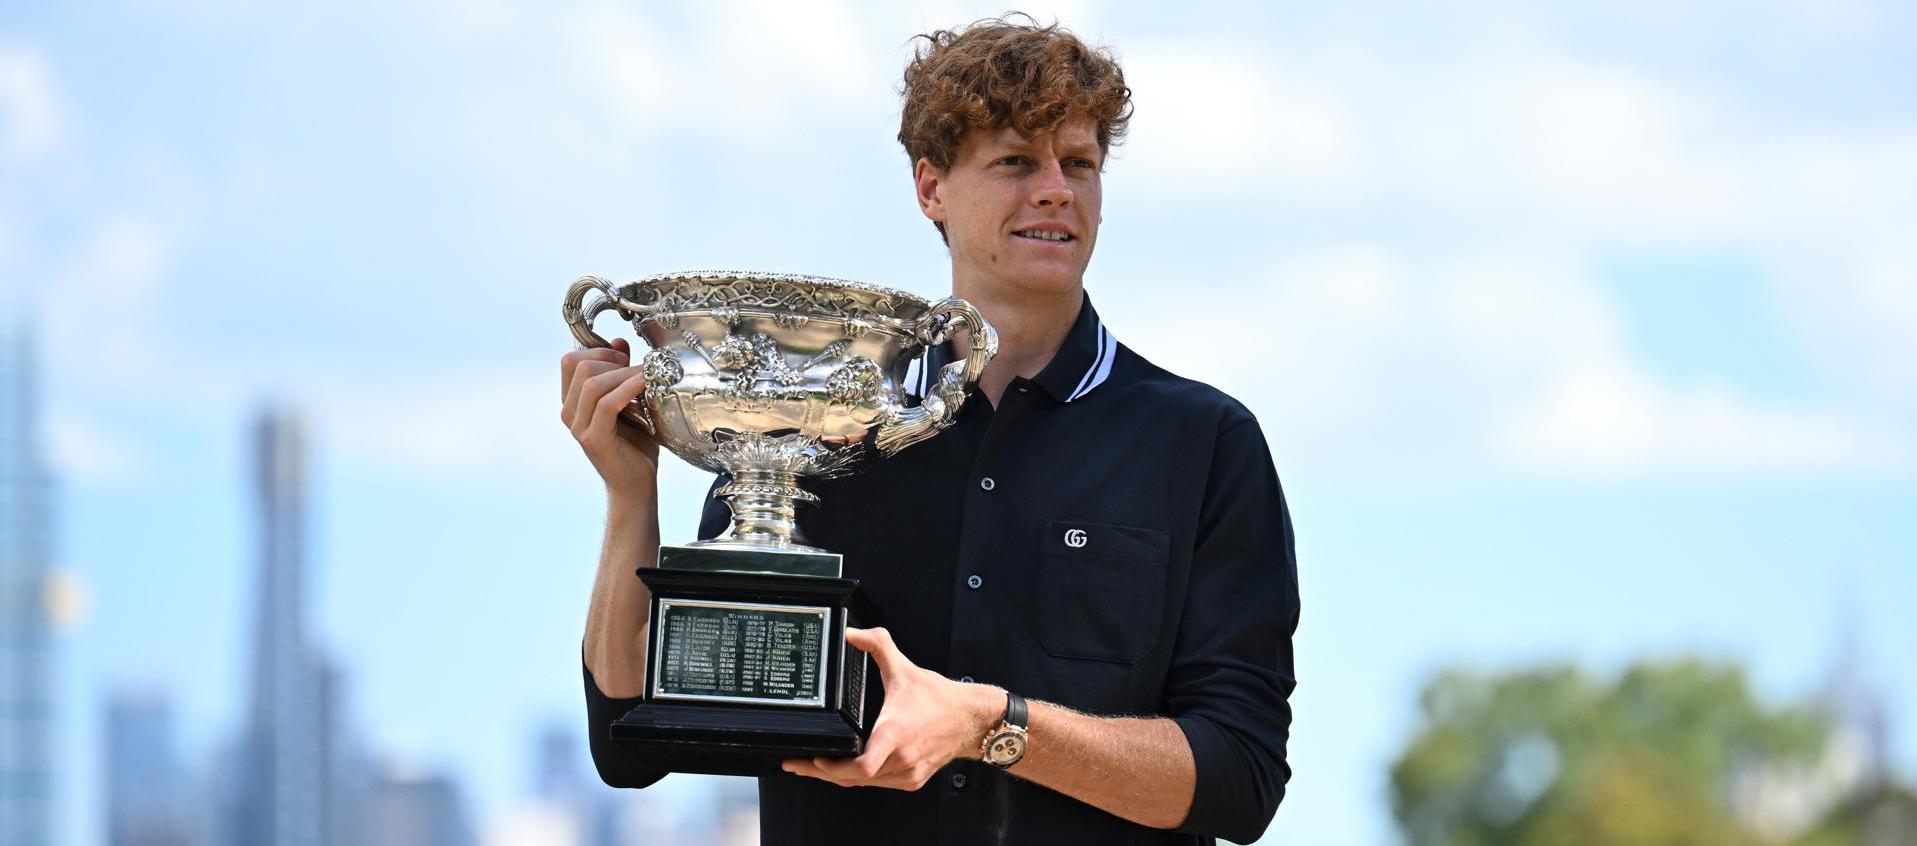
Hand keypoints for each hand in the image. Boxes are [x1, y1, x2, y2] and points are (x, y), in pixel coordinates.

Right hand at [559, 337, 660, 500]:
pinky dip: (628, 388)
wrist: (636, 485)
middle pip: (580, 365)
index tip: (624, 357)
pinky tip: (645, 384)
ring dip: (624, 373)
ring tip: (647, 376)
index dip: (599, 350)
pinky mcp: (593, 438)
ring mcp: (578, 426)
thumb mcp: (630, 401)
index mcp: (572, 401)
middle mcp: (569, 413)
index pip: (571, 359)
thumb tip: (619, 340)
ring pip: (592, 382)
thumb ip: (620, 372)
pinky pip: (606, 403)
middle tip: (639, 368)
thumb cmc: (635, 444)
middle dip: (613, 360)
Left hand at [782, 627, 1000, 790]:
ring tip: (813, 767)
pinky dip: (858, 777)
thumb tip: (852, 634)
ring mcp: (906, 774)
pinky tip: (843, 769)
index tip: (812, 758)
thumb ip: (877, 646)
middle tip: (795, 763)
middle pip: (852, 777)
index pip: (863, 765)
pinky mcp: (911, 780)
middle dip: (820, 772)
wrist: (972, 721)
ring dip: (837, 776)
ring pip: (862, 784)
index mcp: (895, 734)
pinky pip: (876, 784)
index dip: (834, 767)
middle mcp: (901, 759)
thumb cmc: (940, 699)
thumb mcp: (905, 669)